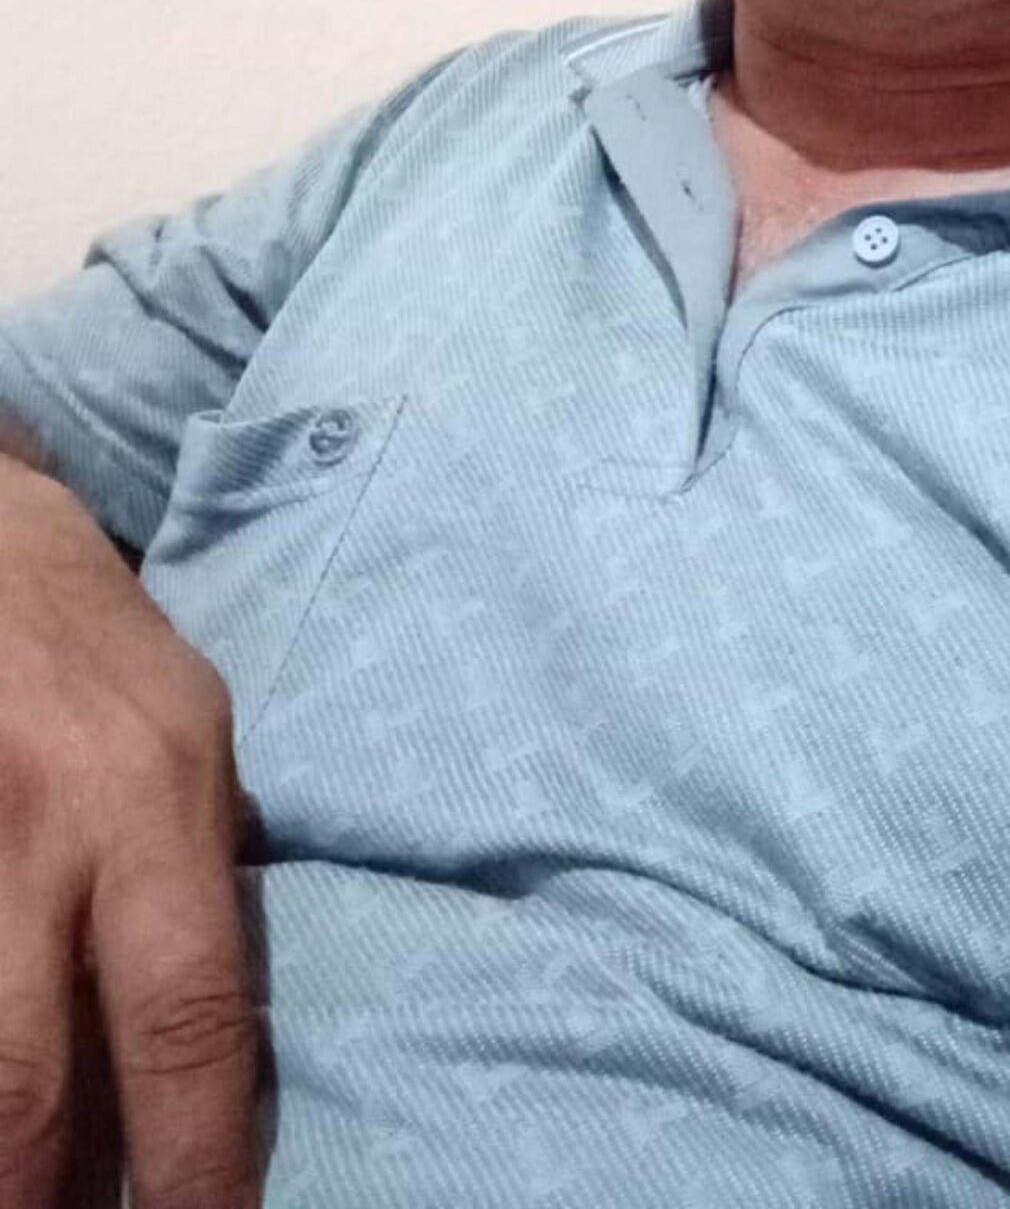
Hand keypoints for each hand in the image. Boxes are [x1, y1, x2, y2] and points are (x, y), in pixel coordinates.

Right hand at [0, 455, 259, 1207]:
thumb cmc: (90, 643)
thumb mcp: (189, 730)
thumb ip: (192, 875)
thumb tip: (189, 1058)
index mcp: (153, 794)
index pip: (188, 1021)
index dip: (194, 1163)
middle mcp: (45, 826)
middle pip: (29, 1084)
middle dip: (44, 1198)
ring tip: (28, 1182)